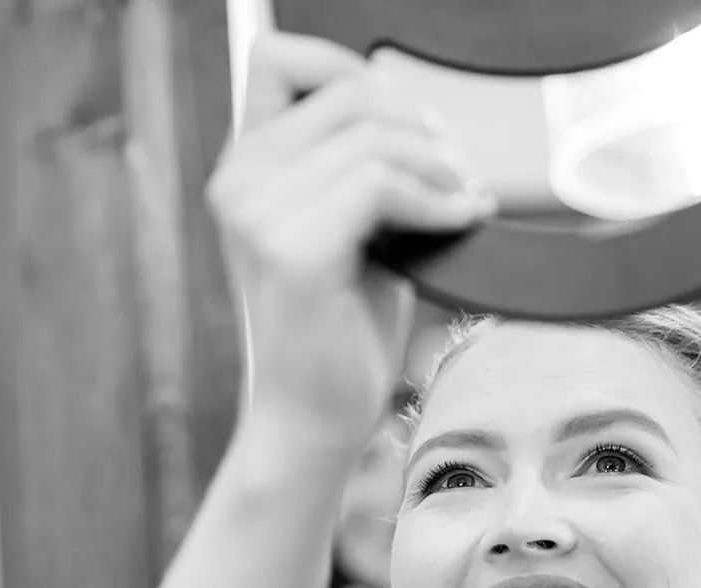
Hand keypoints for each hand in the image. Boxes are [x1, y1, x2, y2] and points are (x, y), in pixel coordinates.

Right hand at [208, 34, 495, 446]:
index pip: (280, 58)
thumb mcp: (349, 228)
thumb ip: (359, 166)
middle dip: (418, 124)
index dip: (348, 66)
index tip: (408, 117)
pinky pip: (380, 184)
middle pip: (346, 92)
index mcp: (243, 167)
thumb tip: (419, 119)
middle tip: (455, 170)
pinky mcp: (295, 252)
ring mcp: (259, 215)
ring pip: (371, 137)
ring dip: (436, 164)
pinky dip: (433, 198)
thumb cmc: (339, 330)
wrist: (315, 416)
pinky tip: (457, 221)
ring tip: (461, 200)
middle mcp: (239, 181)